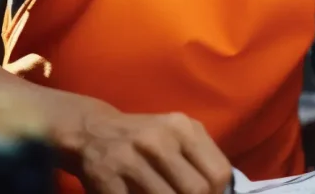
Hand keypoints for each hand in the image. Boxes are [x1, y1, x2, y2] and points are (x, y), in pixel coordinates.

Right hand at [55, 103, 232, 193]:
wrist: (92, 131)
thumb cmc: (145, 138)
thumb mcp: (176, 134)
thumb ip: (200, 157)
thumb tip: (222, 192)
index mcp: (183, 128)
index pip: (218, 172)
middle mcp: (158, 140)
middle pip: (196, 190)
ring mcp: (130, 159)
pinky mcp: (107, 179)